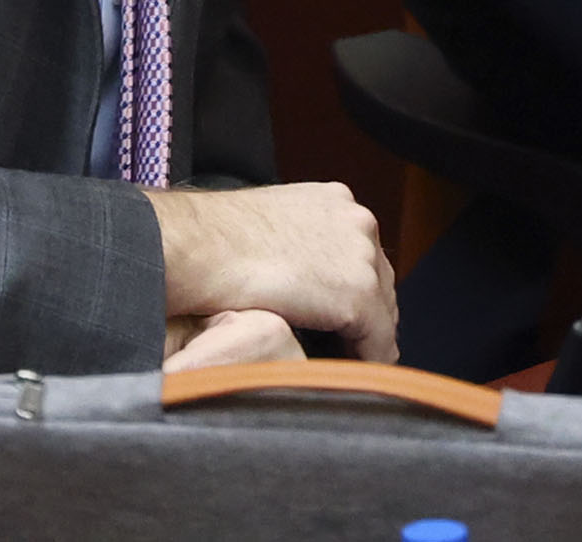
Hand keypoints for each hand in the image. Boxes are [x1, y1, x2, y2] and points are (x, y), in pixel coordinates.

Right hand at [142, 181, 398, 363]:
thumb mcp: (267, 227)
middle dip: (368, 313)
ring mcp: (362, 259)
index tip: (344, 317)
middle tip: (351, 346)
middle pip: (379, 280)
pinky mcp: (357, 297)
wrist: (199, 247)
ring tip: (349, 363)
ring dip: (367, 338)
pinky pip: (378, 342)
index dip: (353, 289)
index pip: (359, 254)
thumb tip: (293, 276)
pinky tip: (352, 378)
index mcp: (335, 202)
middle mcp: (358, 222)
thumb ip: (293, 244)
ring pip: (383, 311)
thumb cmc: (213, 241)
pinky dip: (369, 362)